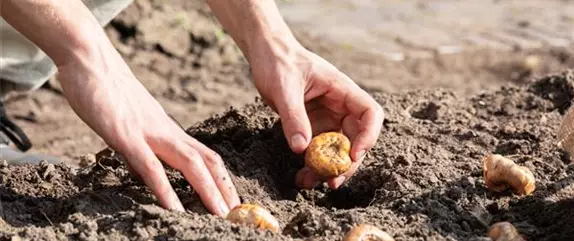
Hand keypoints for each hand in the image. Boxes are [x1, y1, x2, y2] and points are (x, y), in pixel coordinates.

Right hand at [56, 45, 239, 216]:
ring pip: (189, 164)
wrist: (90, 58)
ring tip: (221, 215)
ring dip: (208, 191)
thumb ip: (139, 146)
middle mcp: (165, 131)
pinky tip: (175, 209)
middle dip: (224, 189)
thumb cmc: (107, 89)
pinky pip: (150, 167)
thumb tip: (144, 169)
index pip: (204, 155)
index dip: (221, 179)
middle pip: (206, 162)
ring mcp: (148, 133)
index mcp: (167, 129)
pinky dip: (165, 190)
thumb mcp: (129, 122)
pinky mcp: (126, 136)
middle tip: (237, 214)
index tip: (231, 199)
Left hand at [249, 40, 384, 188]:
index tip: (353, 155)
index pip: (369, 113)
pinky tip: (301, 177)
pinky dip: (312, 165)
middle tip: (332, 181)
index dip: (368, 136)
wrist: (266, 55)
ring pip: (336, 148)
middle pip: (356, 138)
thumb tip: (301, 148)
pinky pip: (318, 149)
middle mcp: (339, 105)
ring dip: (327, 168)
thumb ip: (293, 117)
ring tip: (309, 182)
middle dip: (346, 162)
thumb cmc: (278, 62)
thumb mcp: (284, 88)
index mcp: (341, 90)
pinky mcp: (312, 126)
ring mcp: (327, 117)